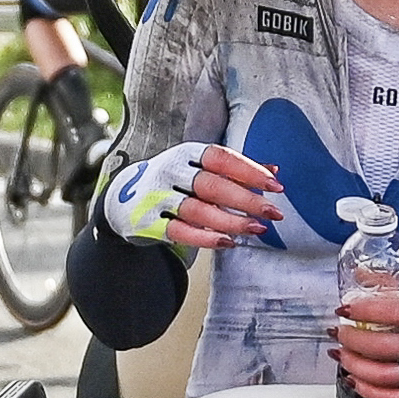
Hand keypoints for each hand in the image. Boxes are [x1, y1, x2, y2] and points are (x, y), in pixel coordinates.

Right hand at [103, 143, 284, 251]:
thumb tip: (276, 170)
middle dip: (246, 200)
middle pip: (212, 185)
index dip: (249, 170)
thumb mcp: (199, 168)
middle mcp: (171, 172)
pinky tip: (229, 242)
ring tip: (257, 229)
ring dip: (231, 221)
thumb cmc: (174, 182)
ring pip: (199, 210)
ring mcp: (158, 198)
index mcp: (187, 155)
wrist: (122, 199)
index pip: (220, 158)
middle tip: (274, 212)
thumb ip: (235, 170)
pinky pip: (181, 232)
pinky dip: (206, 238)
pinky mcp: (150, 223)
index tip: (276, 184)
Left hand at [332, 284, 398, 397]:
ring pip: (388, 376)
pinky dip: (369, 391)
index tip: (346, 309)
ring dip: (357, 366)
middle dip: (356, 341)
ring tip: (342, 355)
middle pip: (389, 348)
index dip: (368, 311)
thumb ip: (396, 286)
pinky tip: (354, 379)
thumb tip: (360, 274)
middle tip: (340, 333)